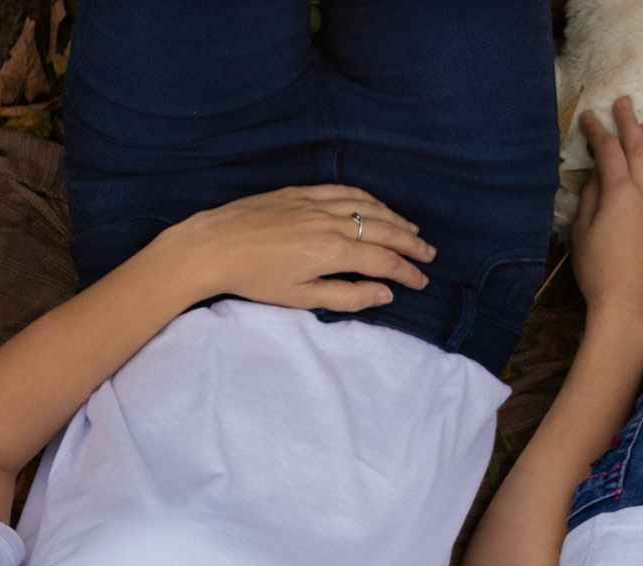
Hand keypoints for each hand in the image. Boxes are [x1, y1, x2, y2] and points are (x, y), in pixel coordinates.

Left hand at [147, 184, 436, 314]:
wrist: (213, 246)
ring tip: (412, 230)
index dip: (407, 272)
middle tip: (429, 255)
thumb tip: (384, 294)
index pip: (384, 260)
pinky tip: (376, 205)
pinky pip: (345, 191)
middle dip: (411, 244)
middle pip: (384, 230)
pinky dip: (368, 199)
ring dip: (395, 219)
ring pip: (368, 207)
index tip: (421, 282)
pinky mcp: (301, 193)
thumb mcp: (301, 297)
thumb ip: (347, 296)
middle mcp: (332, 221)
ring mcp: (317, 202)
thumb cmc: (254, 278)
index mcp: (335, 251)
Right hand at [570, 97, 642, 336]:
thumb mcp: (581, 232)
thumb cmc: (596, 270)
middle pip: (639, 151)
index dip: (599, 131)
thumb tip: (598, 177)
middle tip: (624, 103)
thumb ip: (590, 199)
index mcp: (620, 193)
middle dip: (630, 125)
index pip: (610, 152)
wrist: (627, 304)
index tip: (589, 115)